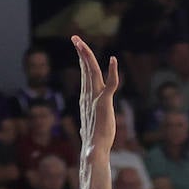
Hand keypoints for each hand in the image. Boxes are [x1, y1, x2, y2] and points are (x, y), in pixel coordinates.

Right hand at [72, 36, 117, 164]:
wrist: (94, 150)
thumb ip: (86, 125)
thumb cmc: (93, 143)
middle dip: (80, 52)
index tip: (79, 48)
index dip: (82, 60)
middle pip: (85, 69)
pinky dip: (112, 72)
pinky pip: (110, 84)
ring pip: (92, 72)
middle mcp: (88, 96)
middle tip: (75, 38)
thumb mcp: (89, 129)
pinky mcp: (105, 103)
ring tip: (81, 43)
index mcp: (85, 99)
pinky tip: (113, 60)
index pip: (84, 75)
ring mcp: (96, 98)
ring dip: (87, 56)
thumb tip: (82, 130)